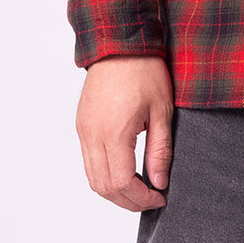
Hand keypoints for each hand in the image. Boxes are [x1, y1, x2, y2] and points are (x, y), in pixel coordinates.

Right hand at [75, 54, 173, 211]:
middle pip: (103, 187)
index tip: (160, 196)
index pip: (121, 183)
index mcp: (113, 132)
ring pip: (92, 178)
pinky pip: (88, 161)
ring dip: (114, 190)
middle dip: (128, 200)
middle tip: (151, 198)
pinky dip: (104, 174)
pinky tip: (124, 170)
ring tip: (139, 188)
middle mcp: (92, 135)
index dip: (141, 197)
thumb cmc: (144, 70)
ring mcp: (83, 130)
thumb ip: (160, 150)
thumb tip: (159, 182)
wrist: (119, 42)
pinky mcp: (81, 124)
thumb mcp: (162, 110)